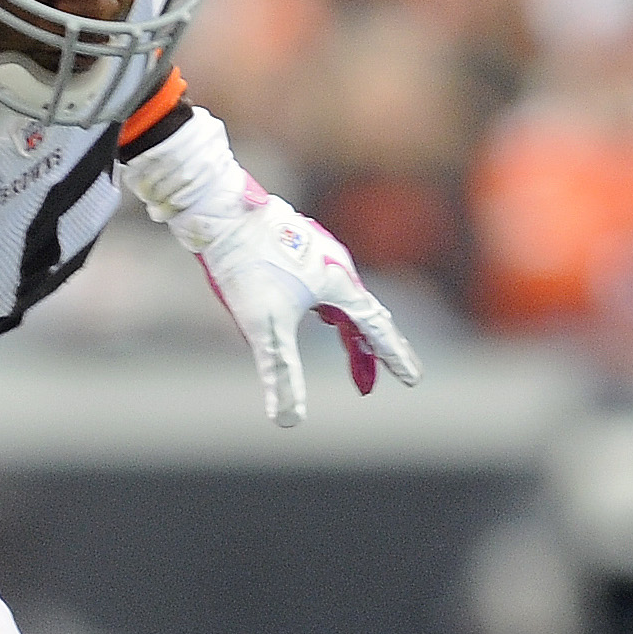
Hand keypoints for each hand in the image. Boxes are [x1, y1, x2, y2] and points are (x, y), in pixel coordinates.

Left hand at [178, 175, 420, 426]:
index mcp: (338, 284)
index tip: (412, 379)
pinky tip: (316, 313)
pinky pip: (324, 285)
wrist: (221, 212)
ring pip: (342, 300)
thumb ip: (281, 374)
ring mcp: (317, 253)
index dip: (394, 357)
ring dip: (348, 331)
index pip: (376, 329)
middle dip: (368, 353)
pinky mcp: (297, 246)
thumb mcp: (264, 329)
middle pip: (363, 316)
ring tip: (350, 352)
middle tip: (369, 385)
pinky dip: (329, 309)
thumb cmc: (246, 267)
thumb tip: (288, 421)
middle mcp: (336, 265)